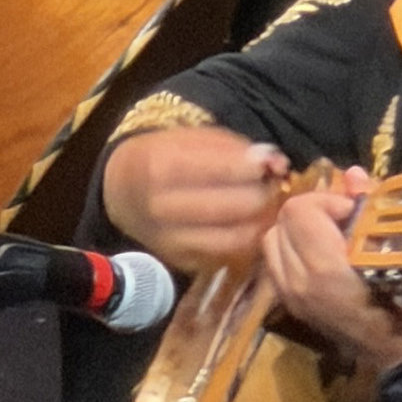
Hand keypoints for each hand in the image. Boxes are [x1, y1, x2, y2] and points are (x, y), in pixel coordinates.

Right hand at [100, 123, 292, 272]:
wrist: (124, 193)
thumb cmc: (164, 158)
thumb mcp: (189, 138)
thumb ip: (234, 148)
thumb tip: (277, 162)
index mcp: (158, 167)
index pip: (219, 169)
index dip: (254, 167)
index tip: (272, 162)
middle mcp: (161, 208)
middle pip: (233, 206)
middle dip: (264, 194)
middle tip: (275, 184)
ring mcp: (170, 241)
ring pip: (236, 236)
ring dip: (262, 220)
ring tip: (268, 204)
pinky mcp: (182, 263)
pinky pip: (229, 254)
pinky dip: (247, 238)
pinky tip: (250, 222)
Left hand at [257, 174, 401, 371]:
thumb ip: (371, 209)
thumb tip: (352, 175)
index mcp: (324, 269)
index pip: (300, 210)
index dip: (328, 202)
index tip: (354, 212)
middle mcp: (297, 283)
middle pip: (282, 221)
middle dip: (311, 212)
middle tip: (343, 221)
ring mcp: (290, 297)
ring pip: (273, 241)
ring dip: (297, 231)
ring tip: (330, 236)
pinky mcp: (288, 305)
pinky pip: (276, 262)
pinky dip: (293, 250)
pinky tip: (321, 254)